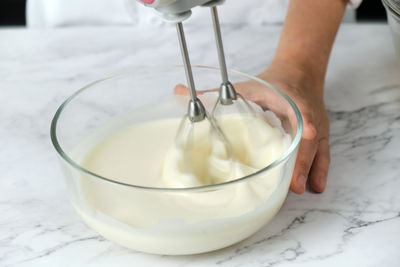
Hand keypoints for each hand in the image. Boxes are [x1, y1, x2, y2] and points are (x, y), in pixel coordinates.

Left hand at [174, 60, 329, 193]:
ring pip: (316, 149)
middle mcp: (305, 113)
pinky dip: (320, 169)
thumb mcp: (247, 86)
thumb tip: (178, 92)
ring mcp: (314, 125)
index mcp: (289, 99)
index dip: (305, 120)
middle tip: (292, 183)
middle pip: (307, 138)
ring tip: (298, 188)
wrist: (300, 73)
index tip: (308, 131)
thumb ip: (213, 92)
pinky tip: (316, 187)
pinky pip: (323, 153)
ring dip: (309, 169)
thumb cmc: (273, 82)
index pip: (300, 109)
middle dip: (301, 160)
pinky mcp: (318, 134)